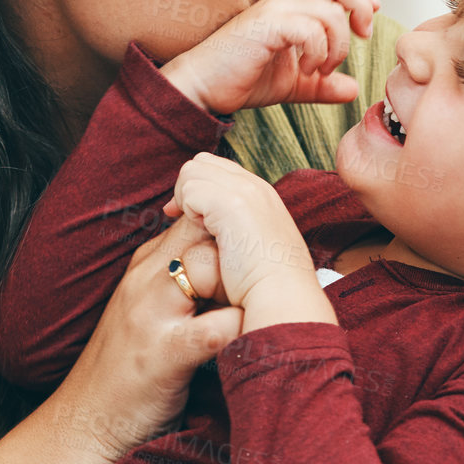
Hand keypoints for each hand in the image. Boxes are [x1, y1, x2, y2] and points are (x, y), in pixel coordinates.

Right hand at [48, 216, 242, 463]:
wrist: (82, 424)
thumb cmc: (127, 369)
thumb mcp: (149, 306)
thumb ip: (180, 272)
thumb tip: (232, 249)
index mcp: (147, 265)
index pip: (200, 217)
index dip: (237, 231)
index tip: (260, 259)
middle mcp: (146, 280)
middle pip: (208, 232)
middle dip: (245, 253)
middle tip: (268, 284)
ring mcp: (152, 315)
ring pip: (210, 268)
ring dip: (244, 287)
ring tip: (263, 310)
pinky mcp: (164, 355)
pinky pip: (214, 329)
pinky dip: (241, 331)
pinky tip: (253, 341)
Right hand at [159, 0, 379, 114]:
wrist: (203, 88)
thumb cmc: (240, 78)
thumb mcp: (292, 83)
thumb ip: (322, 84)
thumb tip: (352, 89)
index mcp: (290, 7)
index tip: (366, 25)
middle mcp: (283, 1)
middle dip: (360, 6)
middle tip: (362, 36)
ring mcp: (273, 11)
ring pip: (329, 11)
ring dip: (336, 44)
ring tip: (323, 68)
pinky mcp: (265, 26)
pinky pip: (309, 28)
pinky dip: (318, 51)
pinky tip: (308, 69)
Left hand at [161, 152, 318, 310]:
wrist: (284, 300)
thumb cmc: (267, 288)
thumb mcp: (254, 248)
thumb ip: (236, 229)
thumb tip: (207, 223)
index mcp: (263, 195)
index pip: (218, 170)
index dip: (197, 187)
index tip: (185, 215)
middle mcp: (256, 187)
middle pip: (202, 162)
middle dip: (186, 188)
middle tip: (179, 218)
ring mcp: (246, 192)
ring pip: (192, 171)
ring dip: (185, 199)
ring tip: (194, 229)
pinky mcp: (232, 203)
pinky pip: (190, 189)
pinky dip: (186, 210)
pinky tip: (199, 234)